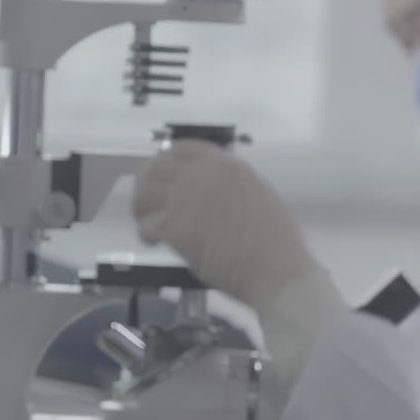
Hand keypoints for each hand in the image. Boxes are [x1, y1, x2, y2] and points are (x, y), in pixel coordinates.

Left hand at [133, 141, 319, 311]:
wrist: (274, 270)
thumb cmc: (276, 242)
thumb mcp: (257, 195)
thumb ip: (230, 186)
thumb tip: (209, 192)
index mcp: (226, 164)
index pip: (184, 149)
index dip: (168, 160)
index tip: (164, 174)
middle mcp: (201, 174)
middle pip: (158, 166)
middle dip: (148, 182)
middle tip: (148, 200)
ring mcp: (185, 199)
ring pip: (146, 193)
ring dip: (143, 206)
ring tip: (148, 220)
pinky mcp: (174, 228)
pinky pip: (147, 226)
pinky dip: (148, 234)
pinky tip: (155, 243)